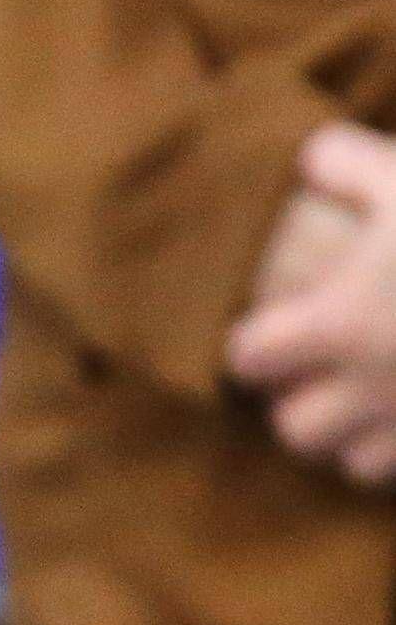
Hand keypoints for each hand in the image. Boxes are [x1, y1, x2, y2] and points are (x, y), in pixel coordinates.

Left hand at [225, 123, 395, 486]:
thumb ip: (343, 163)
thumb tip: (304, 160)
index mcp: (340, 326)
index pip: (250, 359)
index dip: (252, 344)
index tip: (267, 327)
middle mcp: (374, 389)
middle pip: (295, 429)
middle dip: (297, 404)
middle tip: (315, 372)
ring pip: (354, 464)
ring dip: (353, 436)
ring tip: (370, 397)